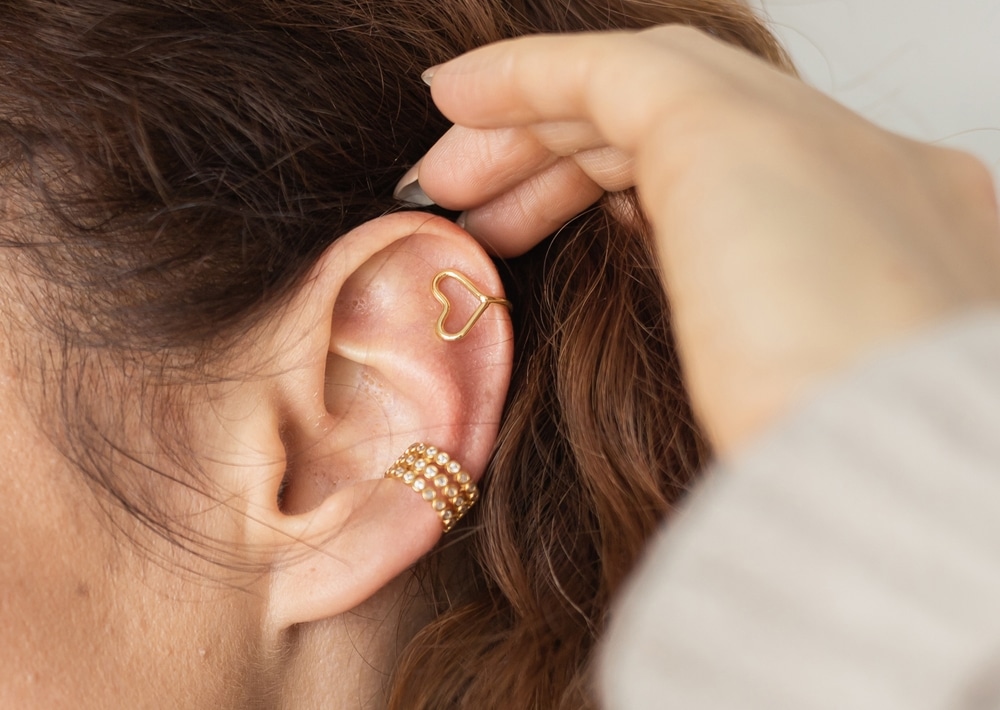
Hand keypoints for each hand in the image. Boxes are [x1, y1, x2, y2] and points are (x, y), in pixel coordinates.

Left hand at [404, 26, 999, 455]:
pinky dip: (525, 78)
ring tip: (447, 185)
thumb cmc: (835, 481)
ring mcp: (809, 137)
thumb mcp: (796, 406)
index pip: (736, 175)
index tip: (547, 232)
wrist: (892, 479)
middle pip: (684, 125)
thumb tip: (702, 341)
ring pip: (647, 93)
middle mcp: (862, 166)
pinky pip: (609, 72)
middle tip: (480, 212)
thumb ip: (753, 347)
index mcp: (893, 233)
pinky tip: (452, 99)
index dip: (625, 191)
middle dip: (567, 161)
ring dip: (535, 132)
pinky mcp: (730, 128)